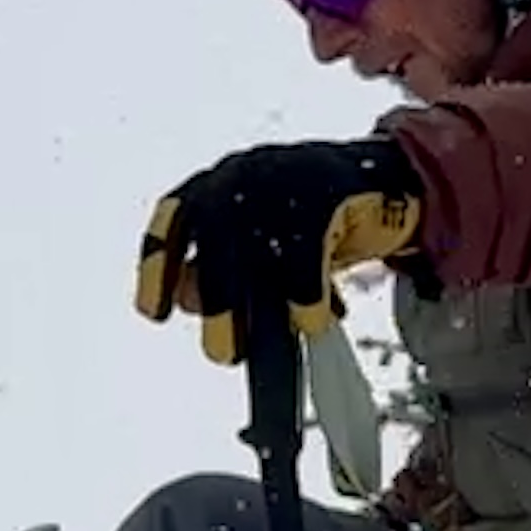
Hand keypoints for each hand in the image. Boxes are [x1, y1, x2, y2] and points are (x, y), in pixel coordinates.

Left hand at [134, 130, 426, 362]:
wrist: (376, 177)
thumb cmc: (300, 218)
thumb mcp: (252, 237)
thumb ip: (214, 264)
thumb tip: (185, 299)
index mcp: (212, 186)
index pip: (170, 223)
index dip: (157, 270)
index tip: (154, 315)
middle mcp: (238, 178)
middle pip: (215, 249)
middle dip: (216, 306)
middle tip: (223, 353)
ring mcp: (280, 181)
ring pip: (259, 256)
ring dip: (261, 310)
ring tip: (267, 351)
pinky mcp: (324, 194)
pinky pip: (306, 256)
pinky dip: (306, 298)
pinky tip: (311, 324)